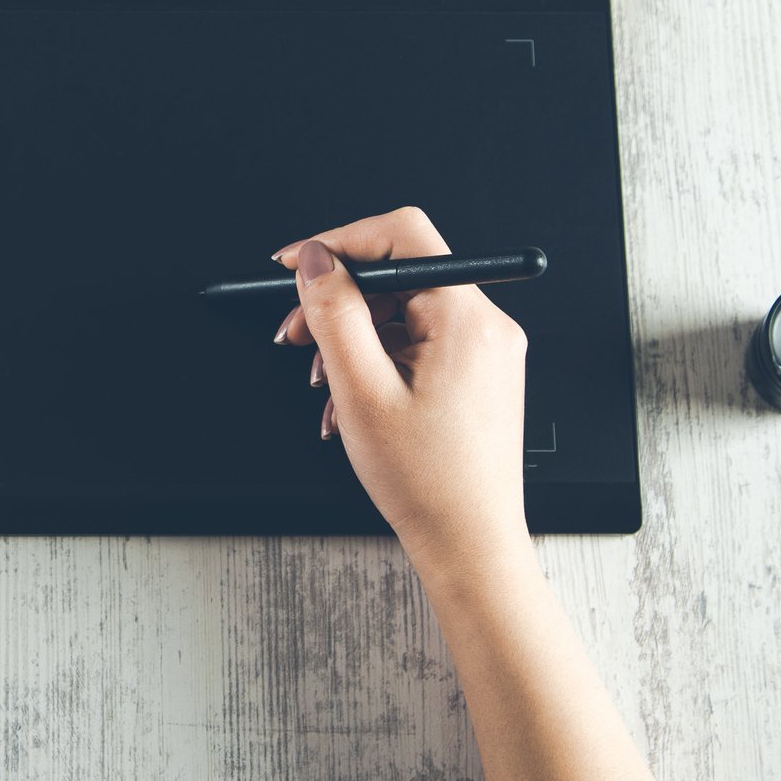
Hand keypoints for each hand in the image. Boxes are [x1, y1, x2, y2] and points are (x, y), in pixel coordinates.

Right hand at [274, 207, 529, 575]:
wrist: (469, 545)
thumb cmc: (429, 484)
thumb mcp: (361, 391)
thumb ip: (335, 314)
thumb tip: (317, 261)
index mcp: (467, 318)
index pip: (403, 235)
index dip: (342, 241)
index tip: (299, 264)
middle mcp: (486, 326)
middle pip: (399, 275)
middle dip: (339, 301)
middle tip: (294, 331)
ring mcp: (483, 351)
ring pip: (403, 312)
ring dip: (351, 338)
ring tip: (320, 379)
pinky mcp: (476, 374)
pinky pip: (418, 344)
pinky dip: (376, 362)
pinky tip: (348, 399)